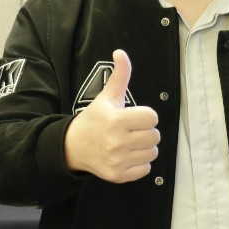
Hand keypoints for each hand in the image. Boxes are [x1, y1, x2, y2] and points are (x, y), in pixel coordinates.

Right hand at [63, 50, 160, 182]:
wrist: (73, 146)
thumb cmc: (94, 120)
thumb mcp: (107, 97)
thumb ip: (119, 76)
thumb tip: (120, 53)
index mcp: (115, 120)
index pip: (152, 117)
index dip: (145, 115)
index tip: (133, 117)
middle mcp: (116, 142)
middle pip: (155, 135)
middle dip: (145, 131)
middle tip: (131, 130)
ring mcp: (117, 160)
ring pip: (152, 152)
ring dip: (144, 147)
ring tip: (130, 143)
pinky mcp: (118, 175)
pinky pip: (146, 169)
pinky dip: (140, 163)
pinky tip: (127, 155)